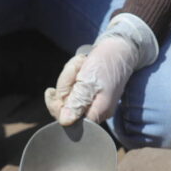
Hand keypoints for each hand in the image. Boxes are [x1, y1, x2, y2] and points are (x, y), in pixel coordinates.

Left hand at [45, 14, 159, 125]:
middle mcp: (94, 111)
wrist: (119, 49)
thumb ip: (77, 101)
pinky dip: (72, 75)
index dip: (58, 107)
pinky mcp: (89, 93)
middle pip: (66, 107)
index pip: (69, 121)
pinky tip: (80, 66)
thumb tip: (65, 121)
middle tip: (76, 68)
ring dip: (69, 76)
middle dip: (65, 85)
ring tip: (80, 64)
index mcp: (97, 112)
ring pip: (67, 94)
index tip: (50, 92)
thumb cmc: (106, 63)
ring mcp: (92, 102)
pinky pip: (72, 88)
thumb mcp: (89, 80)